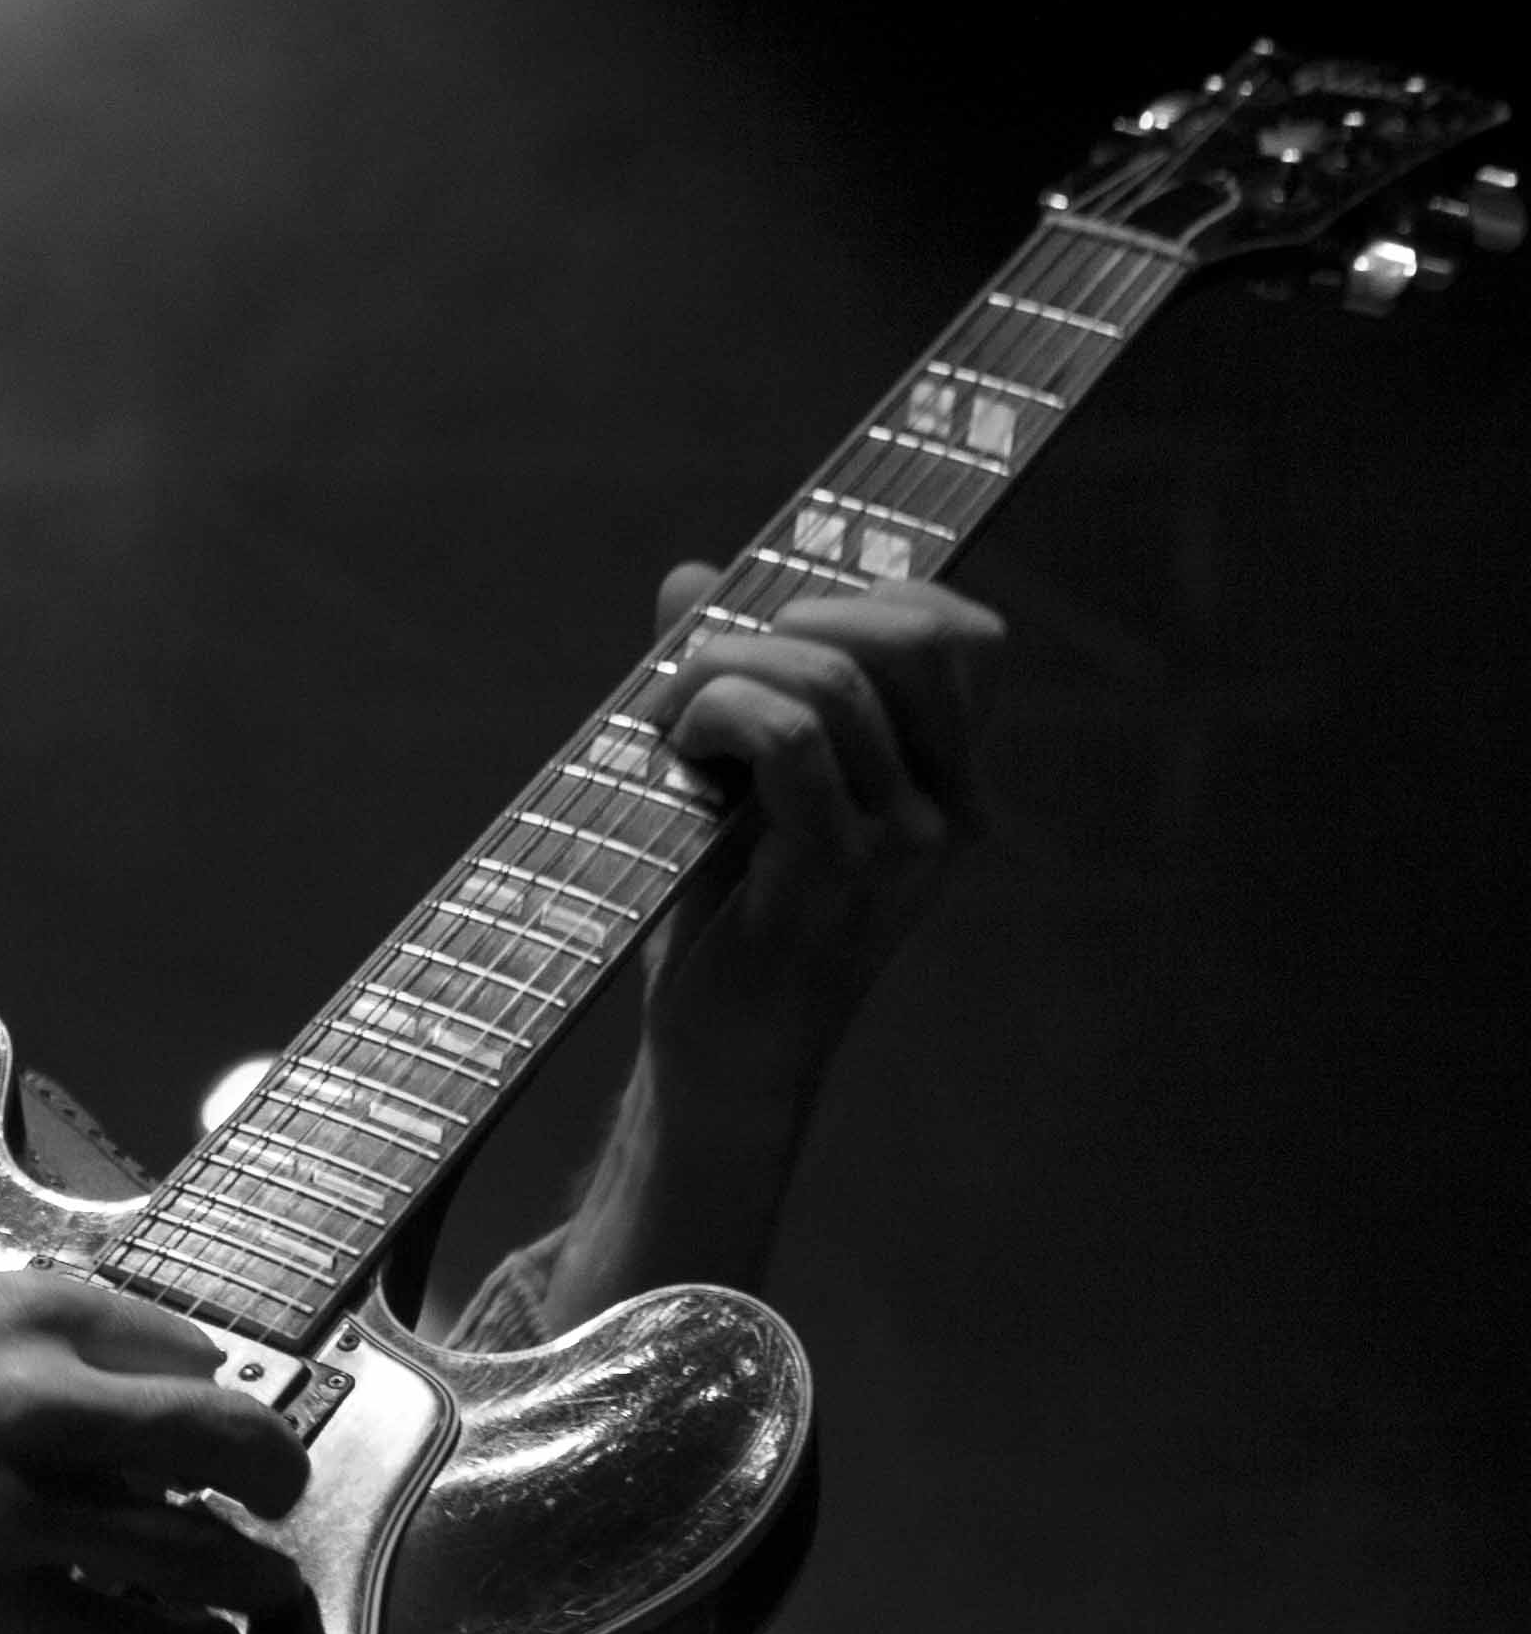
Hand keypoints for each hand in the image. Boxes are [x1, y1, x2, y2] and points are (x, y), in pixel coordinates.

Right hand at [0, 1271, 315, 1633]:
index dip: (211, 1386)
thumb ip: (15, 1345)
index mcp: (24, 1310)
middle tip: (280, 1495)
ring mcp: (23, 1502)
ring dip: (248, 1577)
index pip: (182, 1342)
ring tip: (265, 1592)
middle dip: (274, 1472)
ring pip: (194, 1547)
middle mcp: (42, 1396)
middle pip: (223, 1433)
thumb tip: (109, 1390)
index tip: (210, 1416)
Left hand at [644, 560, 1002, 1100]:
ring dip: (725, 669)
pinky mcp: (839, 874)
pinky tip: (678, 751)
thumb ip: (725, 678)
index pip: (960, 636)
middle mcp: (948, 807)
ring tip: (673, 722)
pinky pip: (791, 739)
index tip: (765, 631)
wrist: (720, 1058)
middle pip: (918, 635)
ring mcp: (904, 843)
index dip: (862, 596)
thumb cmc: (719, 921)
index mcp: (942, 780)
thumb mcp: (725, 783)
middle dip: (794, 616)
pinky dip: (717, 714)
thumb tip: (693, 576)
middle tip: (705, 675)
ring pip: (836, 678)